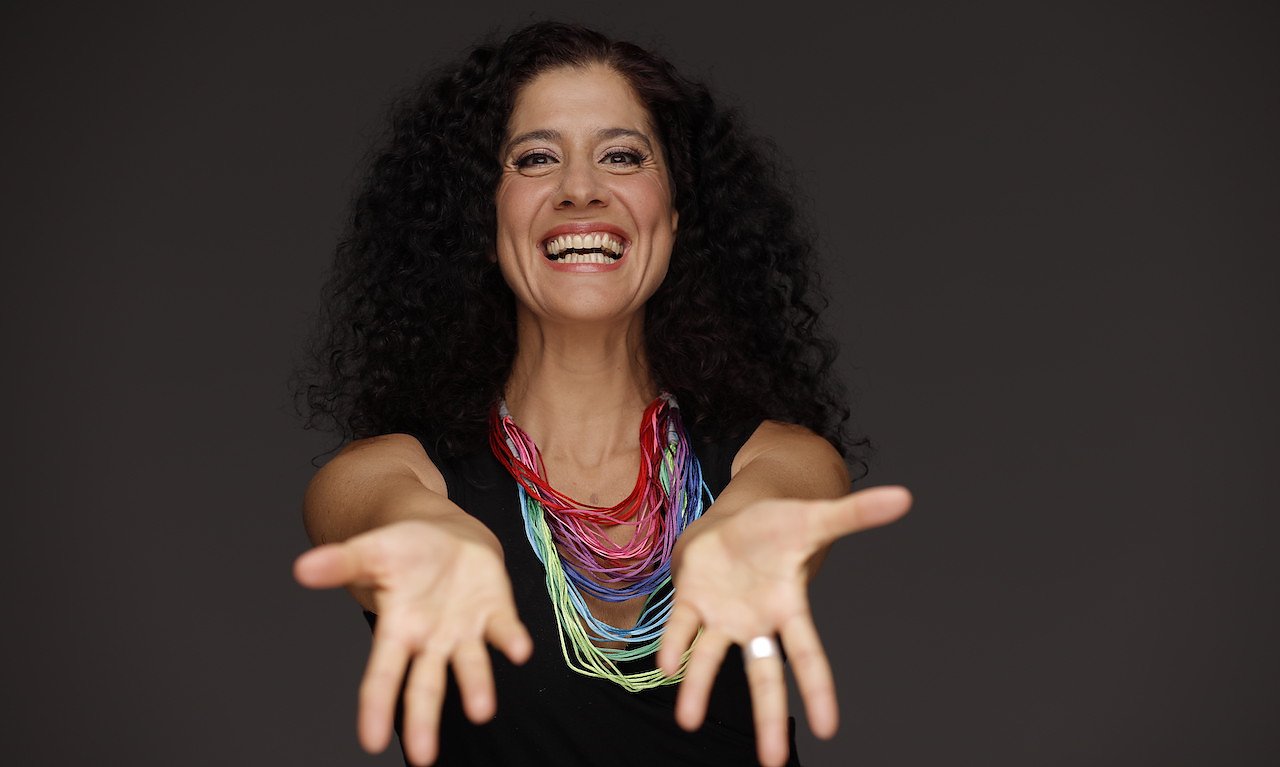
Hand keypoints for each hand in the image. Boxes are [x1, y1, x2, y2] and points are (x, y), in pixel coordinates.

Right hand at [293, 518, 531, 765]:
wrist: (448, 538)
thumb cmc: (404, 553)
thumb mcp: (371, 552)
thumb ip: (341, 563)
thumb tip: (301, 568)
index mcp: (396, 631)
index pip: (381, 675)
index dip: (376, 707)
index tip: (370, 742)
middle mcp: (430, 641)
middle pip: (425, 685)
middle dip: (423, 720)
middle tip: (423, 758)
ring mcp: (465, 630)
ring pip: (470, 666)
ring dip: (476, 686)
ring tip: (481, 711)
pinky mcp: (496, 612)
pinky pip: (505, 630)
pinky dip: (512, 640)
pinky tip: (520, 651)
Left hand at [656, 485, 911, 766]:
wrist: (735, 523)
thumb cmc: (778, 529)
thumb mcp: (814, 519)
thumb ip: (855, 514)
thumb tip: (905, 496)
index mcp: (789, 609)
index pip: (808, 656)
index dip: (819, 690)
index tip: (829, 730)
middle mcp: (756, 623)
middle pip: (764, 676)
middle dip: (768, 717)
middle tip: (772, 762)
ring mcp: (722, 617)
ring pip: (711, 659)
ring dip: (698, 688)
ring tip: (688, 721)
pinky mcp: (691, 601)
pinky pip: (682, 627)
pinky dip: (674, 645)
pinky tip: (666, 666)